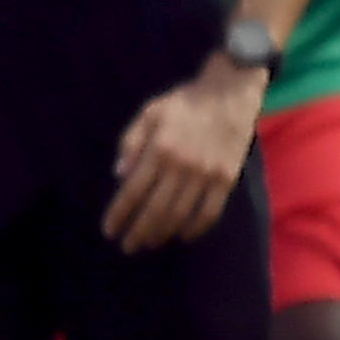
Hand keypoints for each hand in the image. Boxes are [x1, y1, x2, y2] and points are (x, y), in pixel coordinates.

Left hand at [103, 57, 263, 249]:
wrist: (230, 92)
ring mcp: (206, 174)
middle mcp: (181, 166)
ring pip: (181, 214)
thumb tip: (119, 174)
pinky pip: (210, 211)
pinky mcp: (227, 178)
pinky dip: (196, 228)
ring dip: (162, 233)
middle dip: (138, 232)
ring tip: (149, 243)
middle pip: (155, 209)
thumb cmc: (185, 101)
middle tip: (127, 247)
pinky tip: (184, 236)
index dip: (119, 214)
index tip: (109, 231)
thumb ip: (131, 142)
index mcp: (159, 149)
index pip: (133, 191)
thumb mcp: (150, 112)